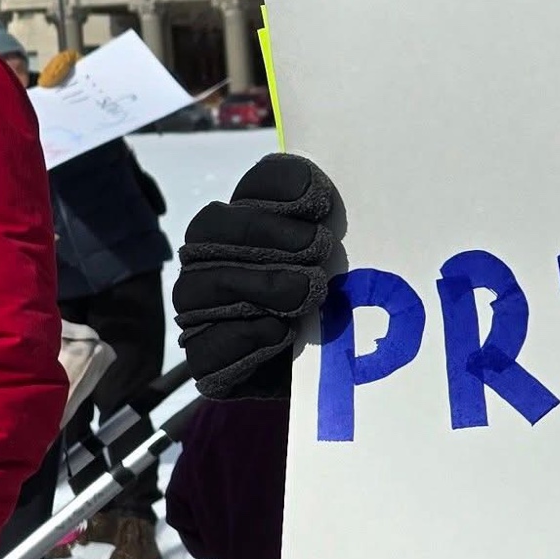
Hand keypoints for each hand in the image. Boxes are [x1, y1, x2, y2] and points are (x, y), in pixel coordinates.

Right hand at [173, 154, 340, 398]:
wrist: (338, 375)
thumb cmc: (347, 305)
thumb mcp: (357, 261)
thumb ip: (349, 226)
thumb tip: (360, 197)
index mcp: (254, 218)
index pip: (256, 183)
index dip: (281, 186)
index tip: (320, 203)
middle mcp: (213, 259)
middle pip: (211, 226)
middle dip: (266, 233)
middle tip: (318, 247)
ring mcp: (200, 311)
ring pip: (199, 286)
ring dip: (260, 284)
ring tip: (309, 292)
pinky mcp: (206, 363)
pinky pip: (206, 348)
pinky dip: (245, 337)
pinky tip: (281, 333)